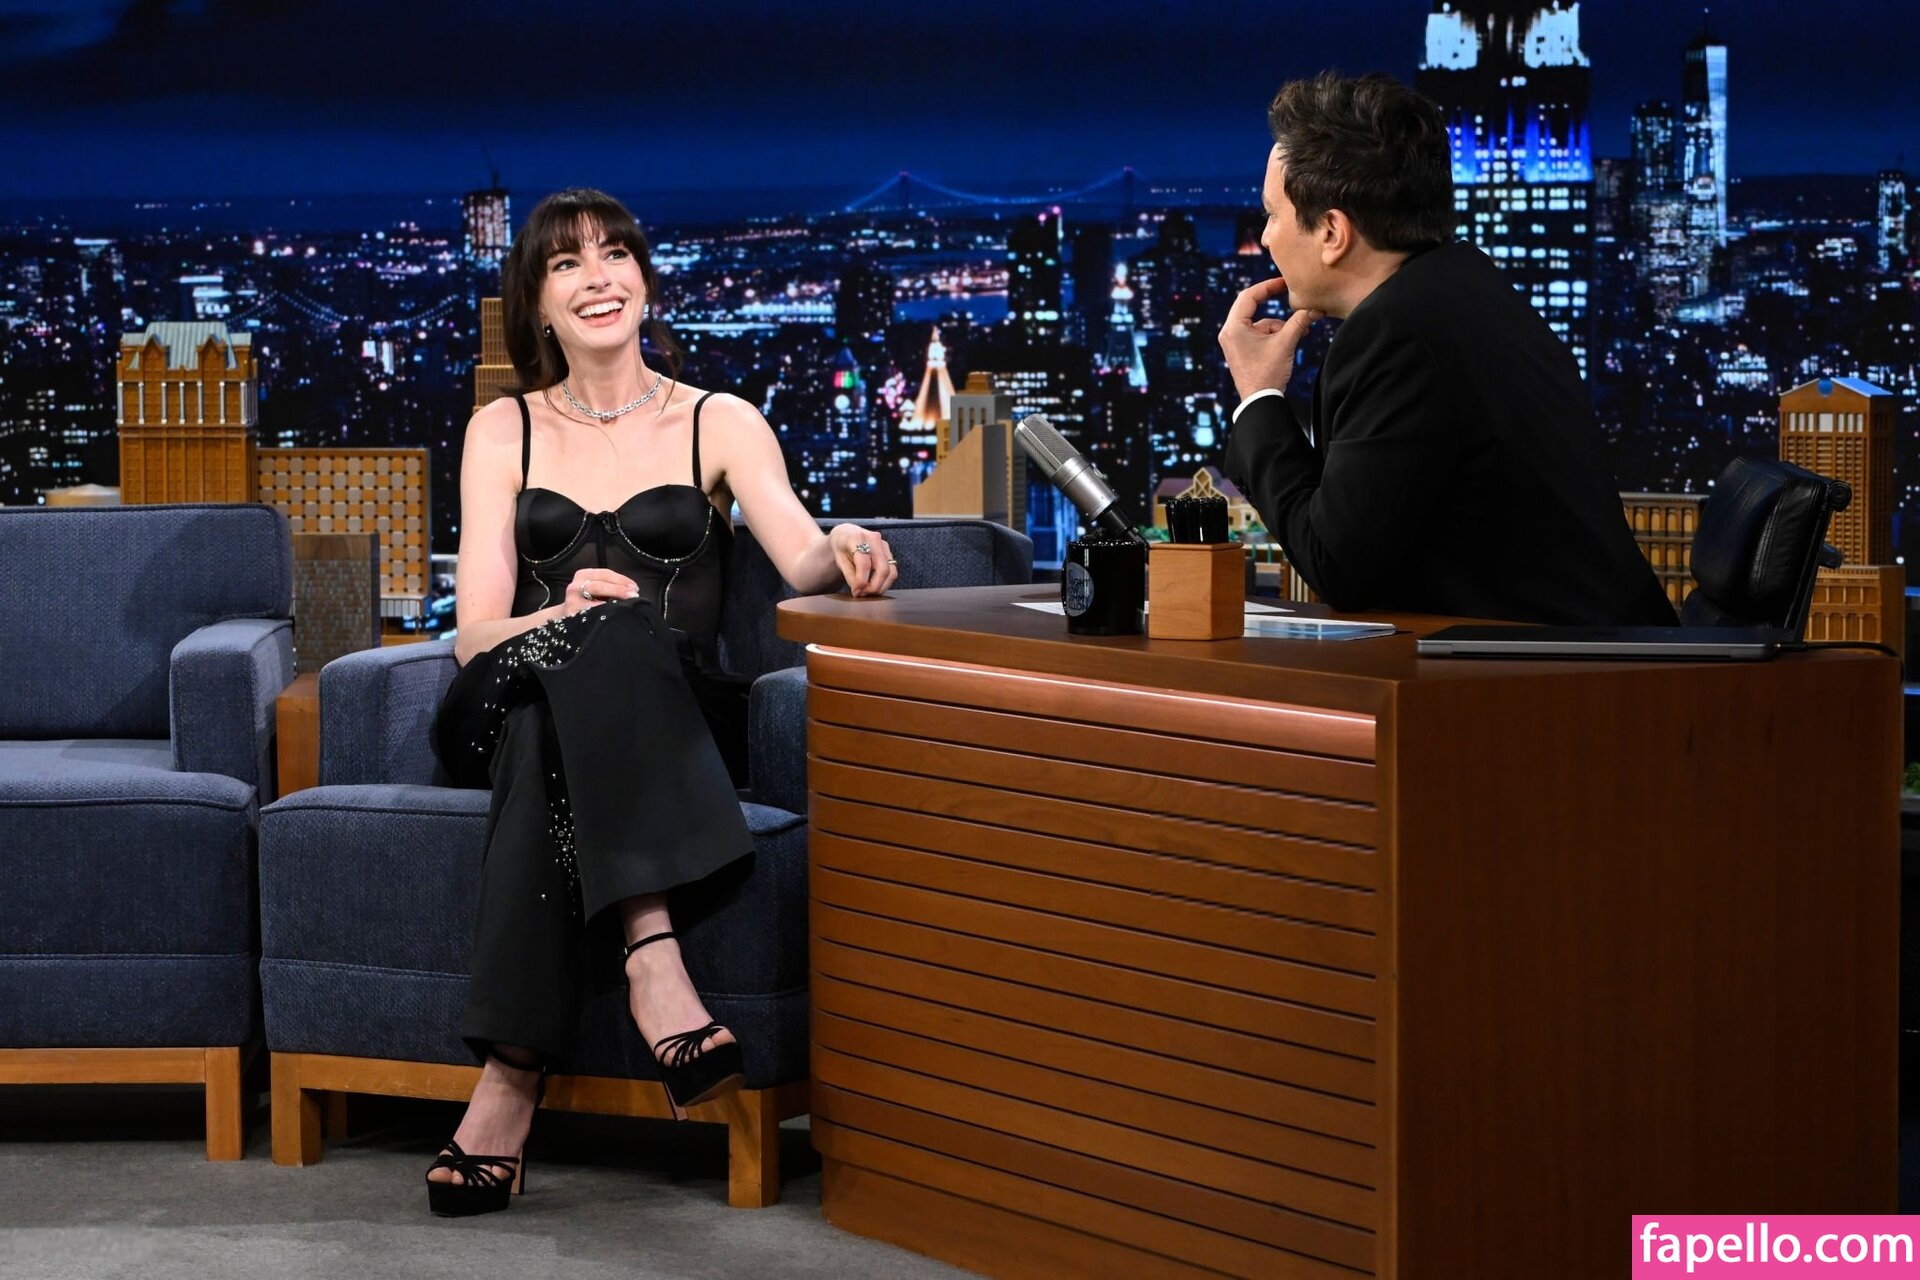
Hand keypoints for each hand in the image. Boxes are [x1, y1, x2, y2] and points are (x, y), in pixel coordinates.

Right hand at [561, 568, 639, 615]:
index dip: (621, 580)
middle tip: (633, 595)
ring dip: (612, 603)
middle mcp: (575, 586)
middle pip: (599, 586)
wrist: (565, 615)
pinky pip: (590, 614)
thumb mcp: (595, 587)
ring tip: (626, 605)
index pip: (604, 574)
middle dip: (618, 590)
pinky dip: (603, 614)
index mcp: (583, 575)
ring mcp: (572, 601)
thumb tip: (632, 591)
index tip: (634, 587)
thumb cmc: (586, 601)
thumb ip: (609, 586)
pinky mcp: (572, 615)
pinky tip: (613, 615)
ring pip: (593, 601)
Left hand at [829, 524, 897, 597]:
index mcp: (857, 537)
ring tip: (868, 592)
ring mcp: (884, 545)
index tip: (856, 592)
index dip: (861, 581)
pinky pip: (892, 572)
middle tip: (863, 594)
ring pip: (891, 572)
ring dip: (881, 587)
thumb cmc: (842, 547)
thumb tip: (859, 591)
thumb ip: (850, 576)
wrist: (847, 535)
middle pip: (883, 569)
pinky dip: (884, 583)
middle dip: (874, 587)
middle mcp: (874, 539)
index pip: (864, 563)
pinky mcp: (889, 553)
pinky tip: (873, 587)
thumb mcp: (840, 561)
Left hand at [1218, 276, 1323, 400]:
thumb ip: (1299, 322)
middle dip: (1273, 304)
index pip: (1249, 296)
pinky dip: (1274, 336)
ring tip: (1298, 334)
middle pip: (1251, 307)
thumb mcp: (1286, 344)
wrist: (1260, 402)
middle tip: (1289, 294)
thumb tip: (1315, 309)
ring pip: (1259, 323)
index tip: (1284, 283)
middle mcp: (1229, 332)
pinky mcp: (1241, 350)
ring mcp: (1234, 342)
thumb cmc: (1268, 374)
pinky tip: (1289, 344)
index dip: (1268, 286)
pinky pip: (1258, 334)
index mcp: (1233, 328)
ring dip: (1279, 326)